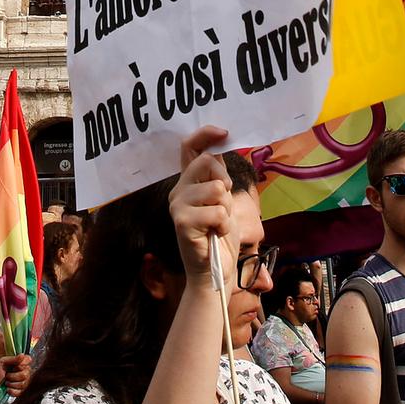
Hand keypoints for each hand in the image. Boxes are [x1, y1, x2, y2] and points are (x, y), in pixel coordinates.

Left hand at [0, 352, 32, 396]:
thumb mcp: (2, 363)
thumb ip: (12, 359)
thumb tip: (22, 355)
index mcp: (21, 363)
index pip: (28, 360)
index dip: (20, 364)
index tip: (13, 366)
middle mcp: (25, 371)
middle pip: (25, 374)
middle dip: (12, 376)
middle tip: (6, 375)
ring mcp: (25, 382)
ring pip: (22, 384)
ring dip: (11, 384)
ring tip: (6, 382)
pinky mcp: (21, 391)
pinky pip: (19, 392)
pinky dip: (11, 391)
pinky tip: (7, 389)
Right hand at [170, 127, 235, 280]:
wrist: (214, 272)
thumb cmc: (218, 237)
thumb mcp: (223, 201)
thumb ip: (218, 177)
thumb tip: (222, 146)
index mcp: (188, 183)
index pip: (190, 148)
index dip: (206, 134)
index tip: (224, 132)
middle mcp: (179, 190)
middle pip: (207, 162)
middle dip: (225, 181)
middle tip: (223, 205)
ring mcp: (178, 205)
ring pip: (216, 189)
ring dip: (227, 210)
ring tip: (218, 224)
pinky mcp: (182, 222)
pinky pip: (217, 211)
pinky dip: (224, 225)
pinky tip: (215, 235)